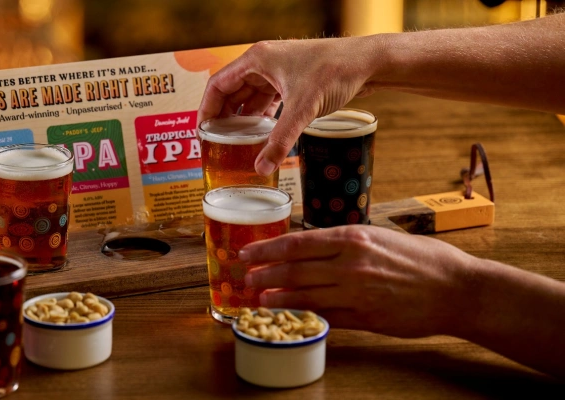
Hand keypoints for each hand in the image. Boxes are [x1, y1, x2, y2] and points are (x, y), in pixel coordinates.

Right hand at [197, 37, 380, 175]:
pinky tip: (261, 132)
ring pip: (250, 95)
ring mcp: (278, 70)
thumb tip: (262, 167)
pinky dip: (261, 115)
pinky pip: (267, 98)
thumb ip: (280, 141)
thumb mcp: (303, 110)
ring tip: (236, 141)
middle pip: (231, 91)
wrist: (368, 62)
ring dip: (242, 117)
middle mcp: (264, 61)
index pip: (217, 84)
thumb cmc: (335, 71)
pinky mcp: (292, 79)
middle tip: (217, 142)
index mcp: (257, 59)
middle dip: (224, 116)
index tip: (203, 132)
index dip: (207, 109)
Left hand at [239, 225, 480, 338]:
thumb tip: (312, 244)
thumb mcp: (382, 236)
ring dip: (277, 298)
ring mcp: (357, 293)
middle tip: (245, 278)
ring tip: (258, 299)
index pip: (297, 243)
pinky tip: (289, 315)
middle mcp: (351, 264)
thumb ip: (347, 242)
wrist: (458, 289)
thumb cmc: (423, 258)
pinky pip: (326, 317)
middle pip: (294, 270)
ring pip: (304, 295)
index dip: (267, 249)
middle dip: (264, 274)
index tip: (248, 252)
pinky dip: (304, 315)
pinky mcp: (365, 317)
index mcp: (354, 237)